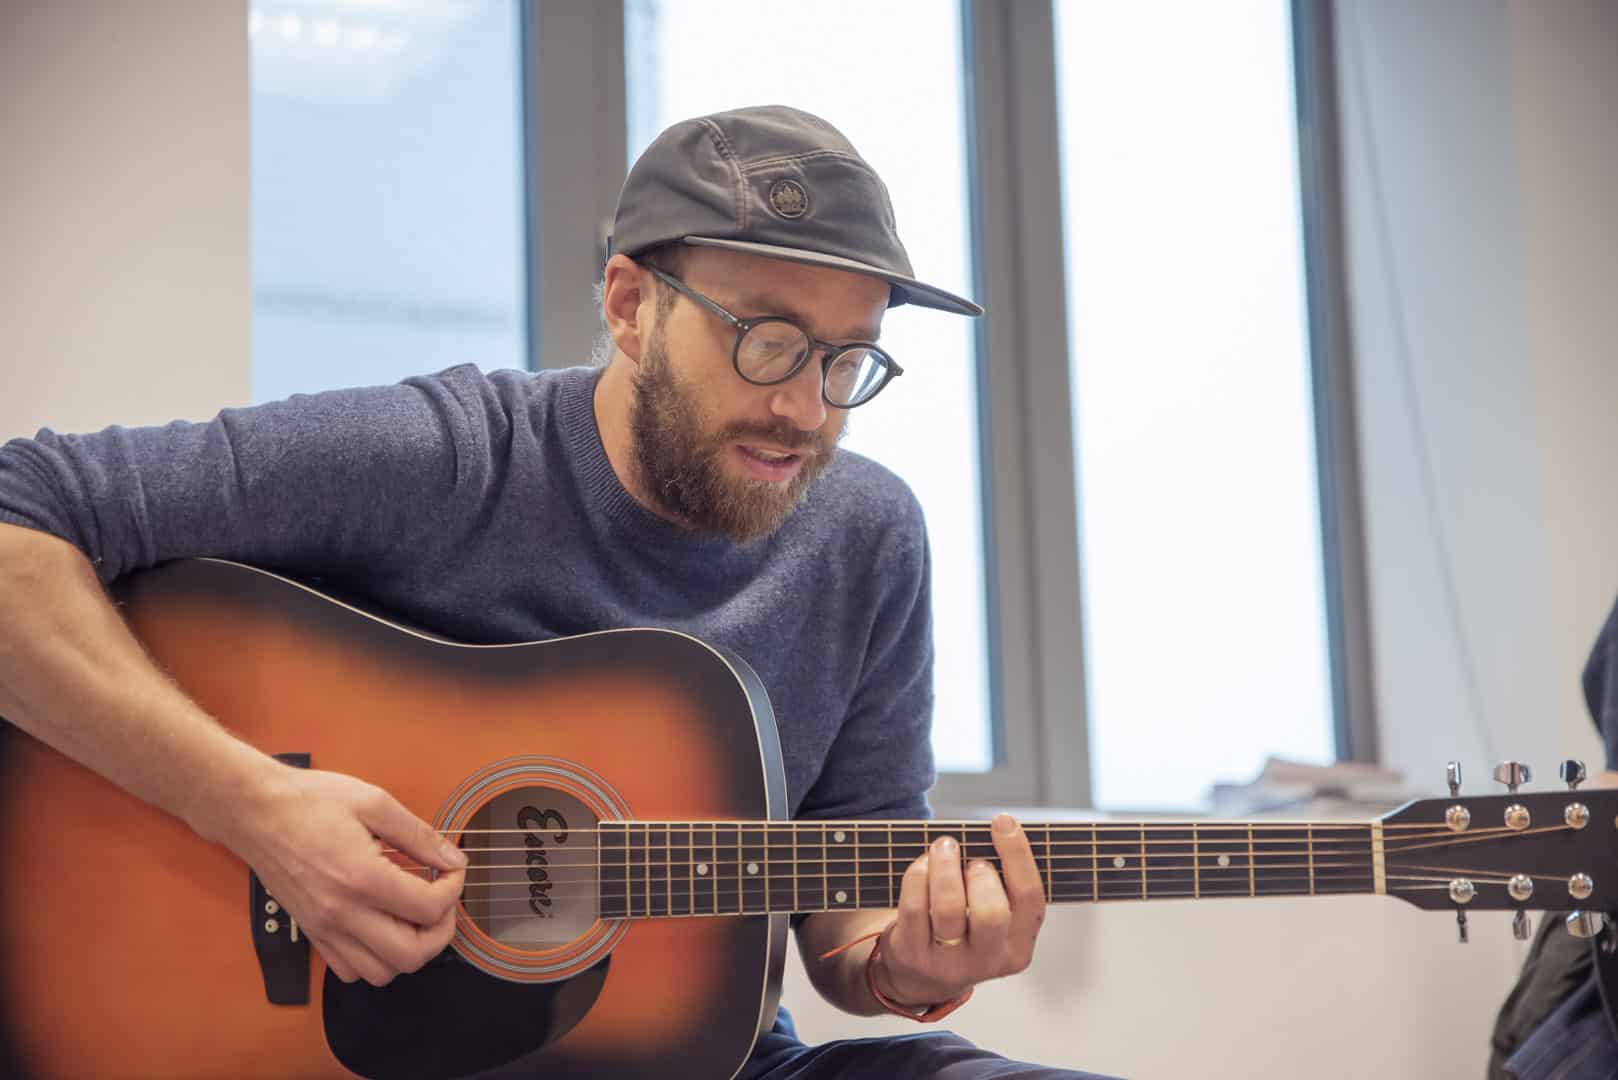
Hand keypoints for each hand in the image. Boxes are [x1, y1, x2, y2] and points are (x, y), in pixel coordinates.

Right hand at [218, 764, 466, 986]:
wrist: (255, 811)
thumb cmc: (310, 802)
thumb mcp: (374, 803)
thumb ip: (419, 835)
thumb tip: (453, 859)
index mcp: (362, 878)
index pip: (429, 908)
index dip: (453, 889)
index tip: (452, 870)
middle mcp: (342, 913)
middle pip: (411, 956)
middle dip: (440, 932)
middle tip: (441, 901)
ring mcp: (324, 929)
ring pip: (381, 973)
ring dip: (409, 950)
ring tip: (414, 916)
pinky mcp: (311, 933)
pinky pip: (350, 970)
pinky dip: (375, 959)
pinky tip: (382, 926)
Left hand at [872, 813, 1046, 1007]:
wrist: (919, 975)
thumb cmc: (962, 929)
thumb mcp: (992, 918)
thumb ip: (1001, 885)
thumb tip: (997, 830)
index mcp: (1017, 947)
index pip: (1030, 899)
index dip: (1018, 854)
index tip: (1002, 821)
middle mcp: (987, 960)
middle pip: (992, 913)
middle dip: (979, 873)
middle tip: (969, 857)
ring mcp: (948, 963)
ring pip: (949, 909)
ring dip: (945, 866)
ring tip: (943, 847)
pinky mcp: (913, 955)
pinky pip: (915, 907)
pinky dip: (918, 876)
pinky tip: (922, 865)